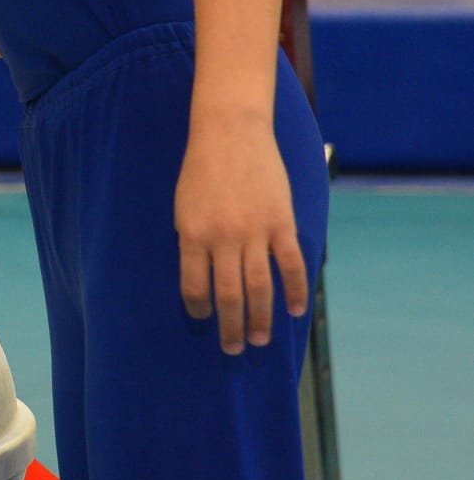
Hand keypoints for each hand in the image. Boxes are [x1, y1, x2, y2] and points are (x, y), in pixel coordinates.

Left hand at [174, 122, 310, 353]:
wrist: (230, 130)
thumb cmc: (202, 167)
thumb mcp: (183, 204)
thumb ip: (193, 239)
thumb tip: (203, 275)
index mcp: (192, 233)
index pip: (194, 285)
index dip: (199, 307)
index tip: (203, 318)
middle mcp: (223, 238)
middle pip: (229, 295)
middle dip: (231, 326)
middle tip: (233, 348)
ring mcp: (255, 231)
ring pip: (261, 288)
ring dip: (261, 319)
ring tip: (259, 340)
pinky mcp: (282, 223)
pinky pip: (291, 265)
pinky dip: (295, 290)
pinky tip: (295, 310)